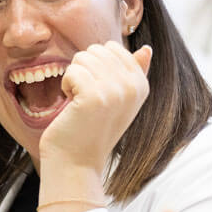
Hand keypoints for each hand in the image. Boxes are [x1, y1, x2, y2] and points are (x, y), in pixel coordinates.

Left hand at [39, 42, 152, 174]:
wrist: (76, 163)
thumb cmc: (91, 130)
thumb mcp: (119, 100)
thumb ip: (133, 73)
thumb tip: (147, 48)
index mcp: (141, 85)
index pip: (113, 47)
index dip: (96, 67)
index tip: (98, 93)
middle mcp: (133, 86)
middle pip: (95, 50)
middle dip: (83, 71)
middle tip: (86, 100)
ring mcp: (115, 91)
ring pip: (82, 58)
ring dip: (73, 79)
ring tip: (80, 104)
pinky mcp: (94, 96)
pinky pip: (72, 71)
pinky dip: (65, 87)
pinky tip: (72, 107)